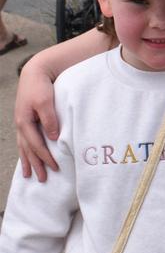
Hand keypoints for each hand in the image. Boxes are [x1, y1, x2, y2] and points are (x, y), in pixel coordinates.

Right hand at [15, 56, 59, 180]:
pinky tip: (27, 156)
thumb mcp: (46, 102)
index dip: (45, 157)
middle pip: (28, 150)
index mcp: (25, 122)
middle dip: (35, 165)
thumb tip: (53, 138)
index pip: (36, 145)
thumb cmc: (41, 86)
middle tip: (43, 180)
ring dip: (27, 161)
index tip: (55, 168)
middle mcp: (21, 125)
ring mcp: (21, 122)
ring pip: (23, 147)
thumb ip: (49, 120)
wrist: (34, 72)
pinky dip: (25, 151)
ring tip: (28, 175)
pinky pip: (24, 140)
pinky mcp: (25, 119)